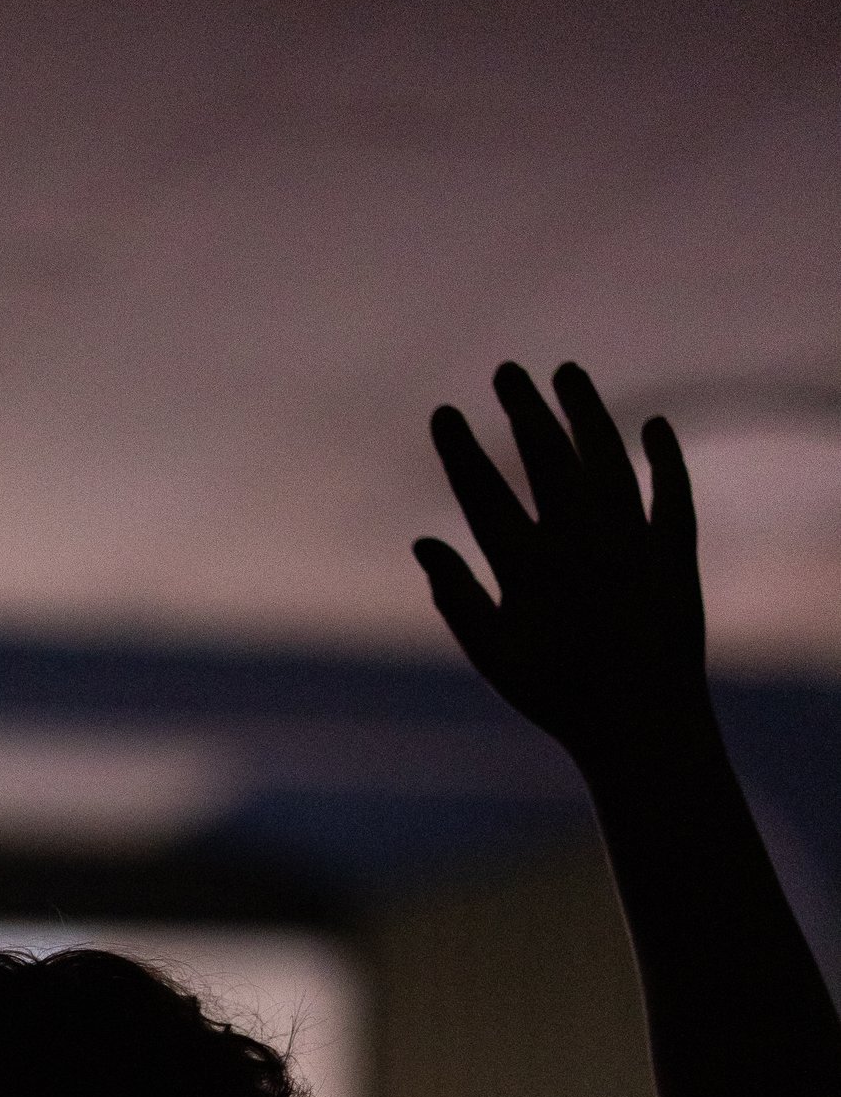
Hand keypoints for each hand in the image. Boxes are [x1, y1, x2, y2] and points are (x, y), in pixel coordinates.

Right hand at [415, 363, 710, 768]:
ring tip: (566, 374)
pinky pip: (670, 492)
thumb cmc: (557, 695)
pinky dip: (664, 457)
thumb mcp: (494, 655)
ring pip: (607, 459)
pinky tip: (654, 426)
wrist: (641, 724)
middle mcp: (580, 544)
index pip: (484, 494)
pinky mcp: (674, 552)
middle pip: (547, 459)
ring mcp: (631, 543)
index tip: (445, 413)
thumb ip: (457, 597)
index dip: (461, 451)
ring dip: (586, 411)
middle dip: (523, 410)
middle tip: (507, 372)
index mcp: (527, 570)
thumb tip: (423, 542)